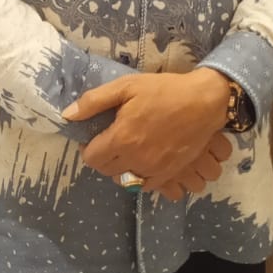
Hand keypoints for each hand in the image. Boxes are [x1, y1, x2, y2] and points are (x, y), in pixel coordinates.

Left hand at [61, 70, 233, 195]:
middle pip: (107, 171)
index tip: (94, 138)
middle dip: (103, 158)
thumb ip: (94, 101)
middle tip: (111, 142)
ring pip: (125, 180)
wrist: (204, 102)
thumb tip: (67, 115)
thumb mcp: (127, 86)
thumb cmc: (164, 91)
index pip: (91, 158)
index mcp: (121, 138)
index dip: (88, 148)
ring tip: (128, 151)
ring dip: (122, 169)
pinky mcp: (170, 173)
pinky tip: (144, 161)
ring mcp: (154, 170)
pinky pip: (146, 186)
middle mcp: (136, 159)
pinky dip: (141, 177)